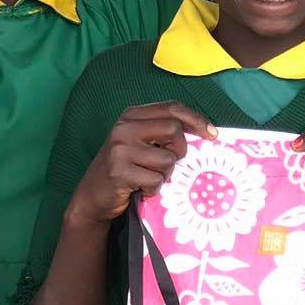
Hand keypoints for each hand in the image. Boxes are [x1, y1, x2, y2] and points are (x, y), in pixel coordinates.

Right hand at [67, 103, 217, 227]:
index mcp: (131, 115)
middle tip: (168, 164)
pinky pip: (156, 180)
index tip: (212, 135)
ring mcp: (120, 149)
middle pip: (174, 130)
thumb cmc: (124, 169)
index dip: (196, 119)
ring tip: (148, 178)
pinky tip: (140, 189)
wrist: (92, 196)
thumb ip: (163, 133)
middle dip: (179, 151)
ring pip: (168, 159)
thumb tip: (204, 134)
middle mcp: (124, 128)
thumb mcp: (140, 142)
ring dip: (164, 174)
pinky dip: (154, 189)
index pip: (172, 108)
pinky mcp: (119, 172)